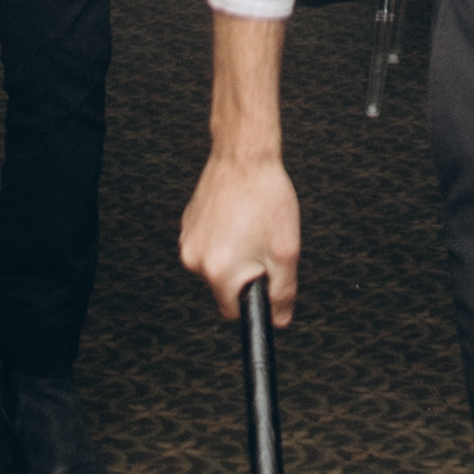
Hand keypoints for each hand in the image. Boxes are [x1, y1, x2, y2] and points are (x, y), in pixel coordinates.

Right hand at [180, 147, 302, 325]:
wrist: (244, 155)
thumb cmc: (265, 197)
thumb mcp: (286, 251)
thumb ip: (283, 292)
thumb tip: (280, 318)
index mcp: (219, 271)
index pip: (234, 311)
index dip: (255, 298)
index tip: (266, 278)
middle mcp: (196, 259)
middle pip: (224, 286)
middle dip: (245, 273)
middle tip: (263, 245)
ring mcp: (188, 239)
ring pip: (217, 264)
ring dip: (234, 255)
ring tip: (252, 226)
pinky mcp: (188, 223)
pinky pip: (209, 244)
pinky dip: (224, 237)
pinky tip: (239, 215)